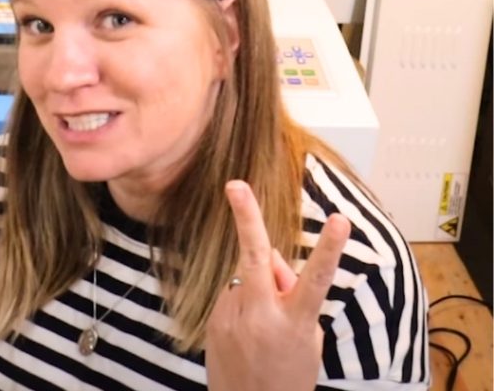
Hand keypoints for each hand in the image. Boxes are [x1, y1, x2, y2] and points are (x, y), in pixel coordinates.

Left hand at [205, 180, 350, 390]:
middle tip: (235, 184)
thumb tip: (269, 257)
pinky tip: (246, 336)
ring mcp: (234, 317)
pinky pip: (233, 295)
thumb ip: (292, 293)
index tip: (341, 220)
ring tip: (262, 331)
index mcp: (296, 323)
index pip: (317, 279)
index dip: (330, 249)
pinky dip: (242, 305)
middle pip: (254, 257)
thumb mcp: (308, 338)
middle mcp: (262, 316)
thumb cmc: (290, 376)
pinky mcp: (215, 319)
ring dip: (257, 289)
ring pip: (246, 279)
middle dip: (246, 216)